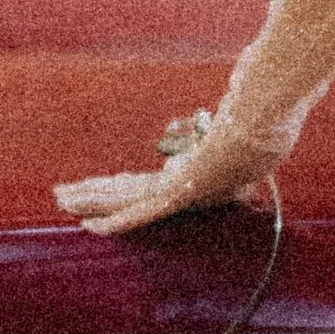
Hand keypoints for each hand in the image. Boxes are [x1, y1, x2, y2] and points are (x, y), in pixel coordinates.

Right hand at [53, 125, 284, 235]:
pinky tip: (91, 225)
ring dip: (94, 202)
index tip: (106, 184)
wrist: (270, 118)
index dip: (123, 186)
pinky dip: (116, 219)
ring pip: (130, 200)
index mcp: (206, 175)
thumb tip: (216, 108)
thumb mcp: (236, 118)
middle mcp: (196, 191)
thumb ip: (222, 118)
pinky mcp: (184, 193)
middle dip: (99, 195)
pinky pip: (143, 210)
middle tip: (67, 197)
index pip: (154, 185)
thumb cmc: (263, 113)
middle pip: (136, 194)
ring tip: (64, 200)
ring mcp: (190, 193)